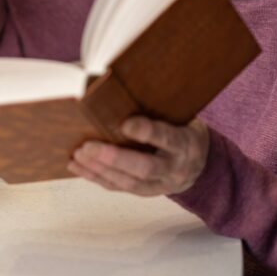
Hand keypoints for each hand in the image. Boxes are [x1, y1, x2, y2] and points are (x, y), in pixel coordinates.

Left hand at [67, 117, 209, 195]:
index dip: (147, 132)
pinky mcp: (145, 192)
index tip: (125, 123)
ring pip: (128, 182)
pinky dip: (95, 176)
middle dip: (114, 158)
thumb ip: (156, 107)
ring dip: (99, 168)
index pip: (168, 138)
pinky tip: (76, 165)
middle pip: (144, 168)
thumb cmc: (181, 129)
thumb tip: (114, 83)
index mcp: (186, 144)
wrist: (200, 164)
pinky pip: (118, 187)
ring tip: (78, 154)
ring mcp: (160, 184)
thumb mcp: (180, 116)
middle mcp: (175, 168)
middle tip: (88, 146)